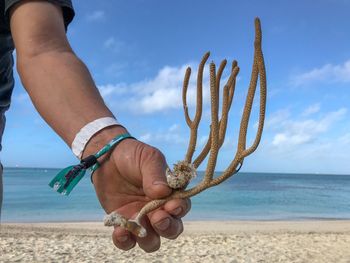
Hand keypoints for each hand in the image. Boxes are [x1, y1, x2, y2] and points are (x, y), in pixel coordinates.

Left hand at [83, 126, 190, 251]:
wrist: (107, 158)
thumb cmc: (133, 155)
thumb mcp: (147, 158)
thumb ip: (156, 174)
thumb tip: (163, 192)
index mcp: (170, 193)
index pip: (182, 207)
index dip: (179, 209)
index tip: (171, 205)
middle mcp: (159, 209)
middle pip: (171, 229)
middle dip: (167, 227)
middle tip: (157, 217)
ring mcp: (142, 218)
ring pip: (152, 241)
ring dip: (147, 238)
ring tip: (135, 225)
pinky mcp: (124, 223)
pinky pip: (128, 241)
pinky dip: (125, 241)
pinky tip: (120, 231)